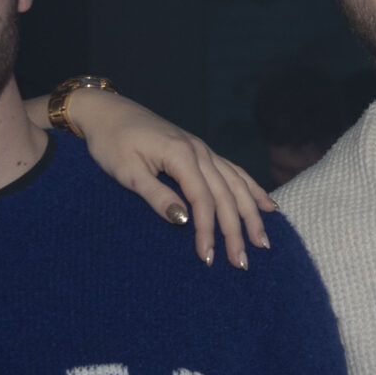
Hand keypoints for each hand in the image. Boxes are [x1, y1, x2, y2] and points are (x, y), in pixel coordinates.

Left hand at [62, 89, 275, 268]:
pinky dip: (252, 189)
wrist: (108, 111)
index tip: (208, 257)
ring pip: (236, 184)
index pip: (203, 200)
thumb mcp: (126, 172)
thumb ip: (156, 195)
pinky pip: (234, 171)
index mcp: (180, 155)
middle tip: (242, 263)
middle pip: (225, 196)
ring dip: (251, 214)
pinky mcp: (200, 151)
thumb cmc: (111, 142)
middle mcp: (199, 151)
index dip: (207, 231)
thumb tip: (183, 220)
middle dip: (236, 231)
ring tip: (263, 242)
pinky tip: (267, 205)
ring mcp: (202, 150)